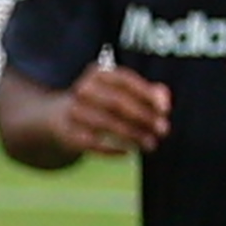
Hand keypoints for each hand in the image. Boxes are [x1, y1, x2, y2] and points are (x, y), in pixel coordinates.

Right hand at [50, 62, 174, 157]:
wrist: (61, 117)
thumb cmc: (104, 102)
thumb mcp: (123, 91)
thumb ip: (148, 92)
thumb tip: (163, 102)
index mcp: (98, 73)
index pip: (125, 81)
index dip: (147, 95)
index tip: (165, 110)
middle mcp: (83, 89)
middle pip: (117, 102)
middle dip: (143, 117)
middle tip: (163, 130)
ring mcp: (73, 112)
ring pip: (106, 123)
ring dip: (132, 134)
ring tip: (150, 144)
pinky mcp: (68, 134)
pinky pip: (93, 143)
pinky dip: (112, 149)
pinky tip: (129, 152)